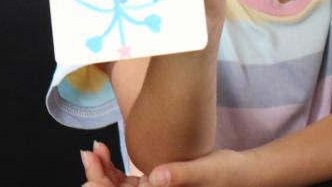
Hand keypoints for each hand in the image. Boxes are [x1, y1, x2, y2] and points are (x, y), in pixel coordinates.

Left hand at [81, 143, 252, 186]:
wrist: (242, 172)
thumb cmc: (227, 173)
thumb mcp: (205, 171)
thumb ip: (181, 175)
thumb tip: (156, 178)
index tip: (92, 175)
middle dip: (99, 177)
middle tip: (89, 154)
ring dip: (103, 171)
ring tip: (94, 149)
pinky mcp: (155, 185)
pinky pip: (127, 182)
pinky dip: (113, 168)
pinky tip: (105, 150)